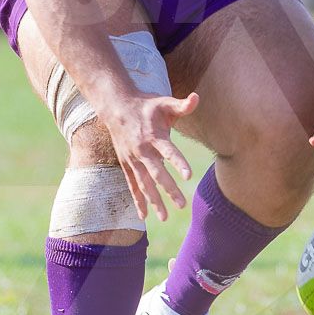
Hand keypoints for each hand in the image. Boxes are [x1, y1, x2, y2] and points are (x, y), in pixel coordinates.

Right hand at [104, 92, 199, 222]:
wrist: (116, 106)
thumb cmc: (146, 105)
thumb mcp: (164, 102)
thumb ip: (182, 105)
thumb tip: (197, 97)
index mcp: (154, 135)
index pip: (168, 151)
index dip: (178, 163)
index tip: (188, 177)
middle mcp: (142, 149)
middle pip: (156, 172)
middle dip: (168, 189)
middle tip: (181, 204)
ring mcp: (132, 159)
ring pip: (143, 183)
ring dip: (153, 200)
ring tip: (164, 217)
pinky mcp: (125, 164)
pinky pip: (132, 185)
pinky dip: (137, 200)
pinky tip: (144, 216)